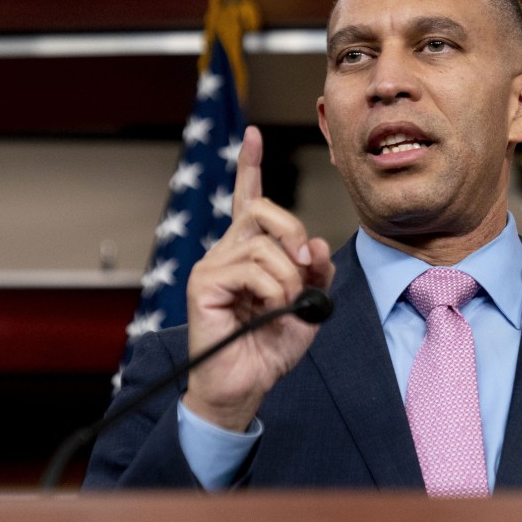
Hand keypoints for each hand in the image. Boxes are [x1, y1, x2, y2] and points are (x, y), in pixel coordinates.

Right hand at [183, 125, 333, 431]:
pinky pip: (252, 269)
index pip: (248, 199)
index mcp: (249, 252)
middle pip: (262, 210)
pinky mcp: (204, 284)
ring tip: (287, 304)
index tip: (254, 134)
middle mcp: (227, 252)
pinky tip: (271, 310)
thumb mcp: (310, 305)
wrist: (245, 387)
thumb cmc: (270, 347)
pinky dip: (275, 290)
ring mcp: (212, 266)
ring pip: (263, 243)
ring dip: (289, 275)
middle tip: (307, 262)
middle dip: (294, 230)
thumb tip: (315, 243)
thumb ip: (316, 273)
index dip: (250, 166)